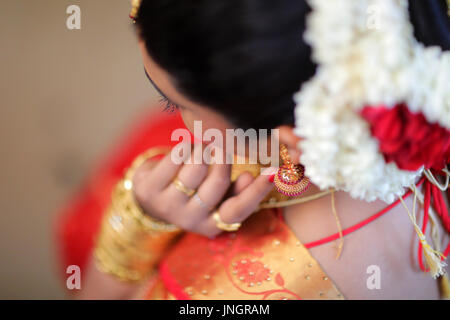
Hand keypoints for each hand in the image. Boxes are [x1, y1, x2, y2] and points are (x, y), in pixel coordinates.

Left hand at [132, 147, 273, 237]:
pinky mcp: (149, 190)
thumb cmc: (195, 192)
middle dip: (223, 159)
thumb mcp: (218, 196)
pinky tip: (185, 149)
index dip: (256, 191)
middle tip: (222, 148)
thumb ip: (237, 190)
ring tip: (201, 150)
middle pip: (217, 183)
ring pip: (196, 168)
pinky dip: (185, 147)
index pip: (238, 210)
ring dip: (202, 151)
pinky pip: (175, 158)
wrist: (153, 194)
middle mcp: (190, 220)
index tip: (273, 171)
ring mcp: (167, 206)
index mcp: (212, 225)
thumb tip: (249, 176)